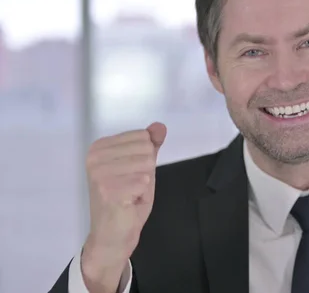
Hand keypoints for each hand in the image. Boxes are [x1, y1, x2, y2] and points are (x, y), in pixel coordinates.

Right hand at [81, 122, 166, 292]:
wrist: (114, 234)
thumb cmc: (127, 200)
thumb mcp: (143, 167)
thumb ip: (151, 145)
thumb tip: (160, 126)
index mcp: (99, 147)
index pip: (143, 137)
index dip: (145, 159)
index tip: (131, 175)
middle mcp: (95, 157)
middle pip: (146, 149)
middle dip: (146, 171)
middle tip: (131, 187)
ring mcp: (99, 173)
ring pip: (146, 165)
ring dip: (144, 184)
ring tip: (130, 194)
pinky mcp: (108, 189)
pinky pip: (143, 181)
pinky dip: (141, 194)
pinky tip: (128, 202)